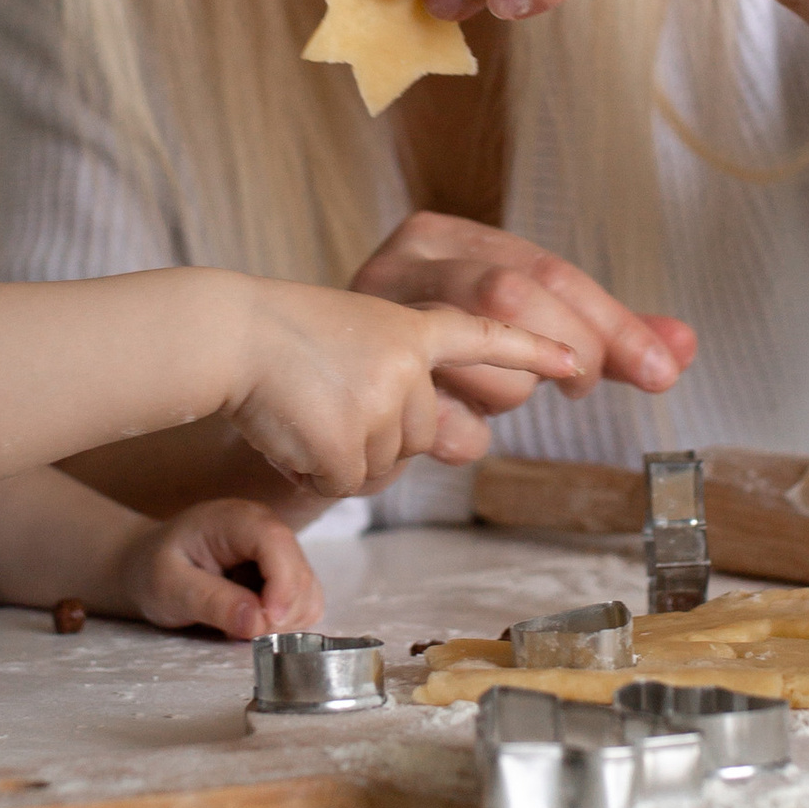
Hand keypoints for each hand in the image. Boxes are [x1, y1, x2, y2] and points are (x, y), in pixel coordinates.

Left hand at [103, 497, 324, 640]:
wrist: (147, 564)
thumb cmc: (152, 569)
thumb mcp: (170, 588)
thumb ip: (211, 602)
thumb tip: (257, 622)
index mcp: (236, 519)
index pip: (276, 543)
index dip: (281, 585)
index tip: (266, 623)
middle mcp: (266, 528)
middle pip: (299, 572)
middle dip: (280, 612)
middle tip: (238, 631)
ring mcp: (278, 551)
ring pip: (307, 592)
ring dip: (283, 621)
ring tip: (238, 625)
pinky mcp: (283, 573)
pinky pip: (302, 603)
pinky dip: (284, 622)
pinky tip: (249, 621)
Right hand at [217, 278, 580, 494]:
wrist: (230, 337)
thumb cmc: (279, 338)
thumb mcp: (356, 331)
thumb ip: (401, 367)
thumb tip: (443, 427)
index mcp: (410, 325)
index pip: (485, 336)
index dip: (533, 352)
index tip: (579, 363)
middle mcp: (407, 360)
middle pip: (425, 432)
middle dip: (379, 434)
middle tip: (326, 401)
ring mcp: (382, 398)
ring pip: (386, 461)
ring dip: (344, 453)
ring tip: (305, 411)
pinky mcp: (352, 438)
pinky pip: (349, 483)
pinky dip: (317, 472)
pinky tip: (292, 435)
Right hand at [350, 211, 694, 408]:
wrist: (312, 392)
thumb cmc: (430, 355)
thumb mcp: (513, 328)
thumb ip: (596, 331)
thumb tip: (683, 346)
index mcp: (439, 235)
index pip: (546, 270)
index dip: (612, 323)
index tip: (662, 370)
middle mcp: (400, 265)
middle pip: (513, 297)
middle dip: (571, 350)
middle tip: (580, 385)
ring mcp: (371, 328)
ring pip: (485, 363)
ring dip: (509, 398)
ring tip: (486, 397)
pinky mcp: (354, 395)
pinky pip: (450, 429)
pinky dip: (470, 441)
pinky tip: (452, 427)